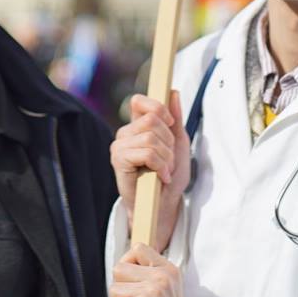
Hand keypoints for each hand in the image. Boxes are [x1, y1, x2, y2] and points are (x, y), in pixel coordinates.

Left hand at [109, 243, 200, 296]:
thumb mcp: (165, 292)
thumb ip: (148, 276)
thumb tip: (121, 266)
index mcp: (168, 270)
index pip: (138, 248)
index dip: (127, 263)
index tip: (130, 281)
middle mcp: (161, 277)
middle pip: (119, 268)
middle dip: (119, 289)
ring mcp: (151, 291)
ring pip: (113, 290)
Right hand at [111, 91, 189, 249]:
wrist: (164, 204)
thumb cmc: (169, 175)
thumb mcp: (178, 143)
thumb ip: (175, 119)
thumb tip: (173, 92)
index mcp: (137, 125)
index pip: (139, 101)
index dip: (157, 107)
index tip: (170, 124)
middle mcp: (125, 133)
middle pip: (152, 119)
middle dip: (169, 141)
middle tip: (169, 159)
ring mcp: (119, 146)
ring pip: (151, 137)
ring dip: (167, 157)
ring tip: (165, 170)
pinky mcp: (119, 161)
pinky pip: (147, 153)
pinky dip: (161, 166)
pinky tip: (161, 176)